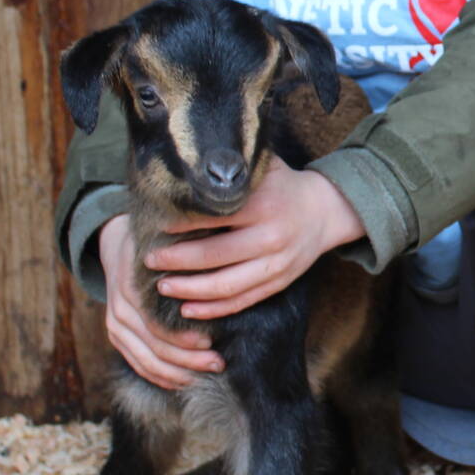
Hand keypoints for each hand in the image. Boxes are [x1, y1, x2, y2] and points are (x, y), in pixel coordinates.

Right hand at [100, 212, 222, 389]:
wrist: (116, 245)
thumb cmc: (156, 245)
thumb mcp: (170, 244)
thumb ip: (190, 260)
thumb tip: (224, 268)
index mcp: (132, 287)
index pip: (157, 324)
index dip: (184, 338)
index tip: (212, 343)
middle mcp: (119, 308)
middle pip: (154, 346)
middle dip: (188, 360)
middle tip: (218, 364)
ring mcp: (114, 324)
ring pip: (145, 360)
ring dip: (177, 373)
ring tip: (206, 376)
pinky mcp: (115, 335)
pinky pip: (137, 363)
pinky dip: (160, 376)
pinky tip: (183, 382)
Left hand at [149, 164, 363, 320]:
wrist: (325, 210)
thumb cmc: (282, 185)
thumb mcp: (261, 167)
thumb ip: (229, 167)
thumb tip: (183, 165)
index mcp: (264, 204)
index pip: (213, 218)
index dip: (180, 225)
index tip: (156, 227)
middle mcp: (272, 236)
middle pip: (214, 255)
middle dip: (176, 260)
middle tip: (149, 259)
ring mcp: (277, 263)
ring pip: (226, 286)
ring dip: (190, 290)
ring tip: (163, 286)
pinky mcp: (279, 282)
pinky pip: (242, 301)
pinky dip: (214, 309)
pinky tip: (188, 308)